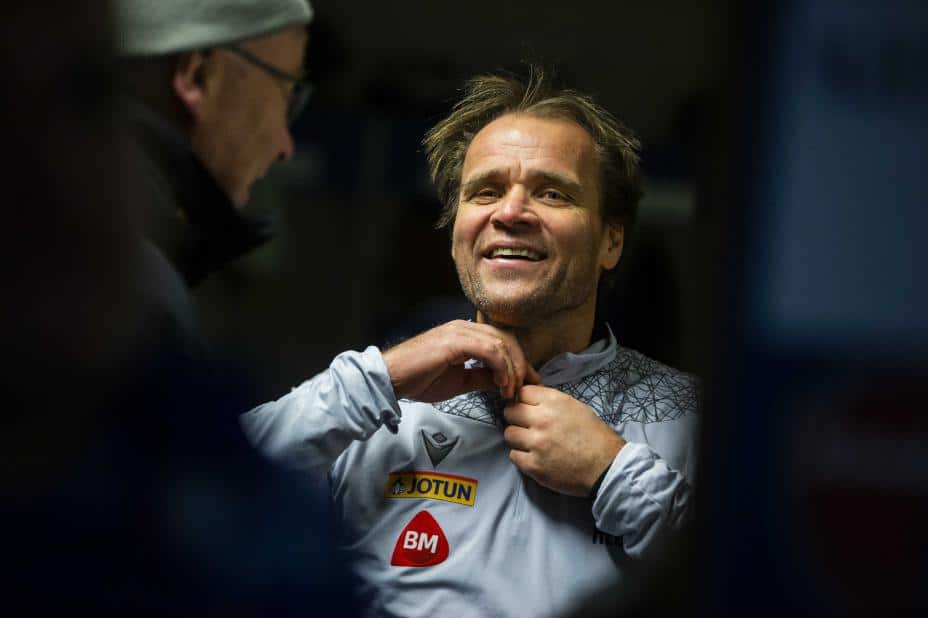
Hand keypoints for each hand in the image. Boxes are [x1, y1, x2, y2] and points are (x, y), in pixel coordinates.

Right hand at [382, 320, 540, 401]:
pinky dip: (501, 367)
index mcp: (466, 334)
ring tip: (511, 390)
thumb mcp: (460, 382)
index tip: (528, 383)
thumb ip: (482, 378)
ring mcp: (460, 331)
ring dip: (512, 369)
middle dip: (521, 365)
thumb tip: (504, 382)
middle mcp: (465, 327)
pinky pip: (489, 350)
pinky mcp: (455, 341)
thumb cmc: (420, 380)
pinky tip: (501, 384)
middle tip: (525, 388)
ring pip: (501, 343)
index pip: (502, 341)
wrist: (392, 379)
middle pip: (507, 339)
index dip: (519, 361)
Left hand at [503, 385, 625, 496]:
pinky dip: (522, 457)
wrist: (607, 467)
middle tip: (527, 426)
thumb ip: (550, 402)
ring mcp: (536, 444)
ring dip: (518, 438)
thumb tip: (529, 400)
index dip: (525, 401)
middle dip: (517, 418)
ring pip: (509, 434)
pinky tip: (535, 457)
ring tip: (532, 443)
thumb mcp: (576, 407)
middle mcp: (542, 420)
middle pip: (510, 412)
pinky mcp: (533, 465)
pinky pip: (513, 456)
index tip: (529, 408)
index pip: (522, 392)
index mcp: (554, 403)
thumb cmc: (594, 436)